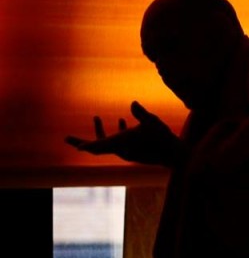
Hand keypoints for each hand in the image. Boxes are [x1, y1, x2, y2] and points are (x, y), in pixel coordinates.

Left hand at [65, 101, 183, 166]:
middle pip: (96, 147)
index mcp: (122, 144)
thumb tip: (133, 103)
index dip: (85, 145)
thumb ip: (141, 113)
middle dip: (82, 142)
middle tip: (66, 139)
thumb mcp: (153, 122)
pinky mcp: (133, 150)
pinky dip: (116, 132)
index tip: (75, 146)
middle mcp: (121, 150)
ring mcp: (127, 151)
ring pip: (108, 142)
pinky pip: (118, 141)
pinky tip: (120, 120)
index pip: (99, 146)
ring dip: (100, 131)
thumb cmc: (164, 138)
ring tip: (95, 117)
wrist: (175, 154)